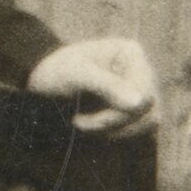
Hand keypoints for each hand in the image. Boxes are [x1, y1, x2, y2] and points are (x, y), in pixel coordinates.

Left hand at [26, 37, 157, 136]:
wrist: (43, 84)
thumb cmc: (56, 72)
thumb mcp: (75, 75)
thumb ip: (107, 85)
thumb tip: (140, 102)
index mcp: (131, 54)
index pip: (144, 94)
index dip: (116, 114)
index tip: (78, 120)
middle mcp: (142, 72)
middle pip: (148, 111)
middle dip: (112, 123)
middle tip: (78, 123)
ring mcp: (140, 92)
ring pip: (148, 124)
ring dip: (114, 132)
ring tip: (84, 125)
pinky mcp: (135, 110)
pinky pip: (141, 131)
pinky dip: (118, 135)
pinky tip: (95, 130)